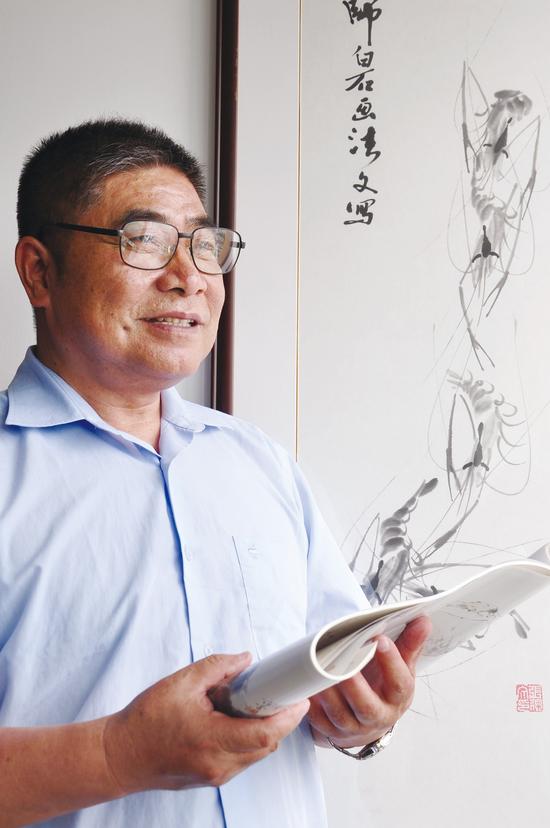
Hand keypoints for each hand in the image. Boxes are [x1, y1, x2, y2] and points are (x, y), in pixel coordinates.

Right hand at [102, 652, 308, 792]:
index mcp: (211, 739)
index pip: (264, 734)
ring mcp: (215, 776)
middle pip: (266, 746)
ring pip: (256, 754)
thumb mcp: (181, 682)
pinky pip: (242, 759)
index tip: (300, 699)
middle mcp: (218, 764)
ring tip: (258, 703)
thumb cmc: (145, 720)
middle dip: (281, 720)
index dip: (288, 717)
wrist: (120, 756)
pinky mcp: (211, 778)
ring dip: (265, 730)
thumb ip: (217, 667)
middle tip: (284, 695)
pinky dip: (249, 739)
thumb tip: (245, 660)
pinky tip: (239, 719)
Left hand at [307, 616, 430, 748]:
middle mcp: (379, 717)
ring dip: (329, 695)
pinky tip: (307, 690)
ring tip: (319, 673)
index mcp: (398, 698)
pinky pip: (320, 723)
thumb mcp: (402, 668)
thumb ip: (410, 644)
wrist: (370, 721)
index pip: (400, 683)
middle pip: (367, 706)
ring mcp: (354, 727)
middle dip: (355, 686)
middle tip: (342, 663)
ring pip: (340, 716)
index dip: (391, 662)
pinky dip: (312, 708)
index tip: (379, 639)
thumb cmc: (385, 686)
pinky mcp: (332, 733)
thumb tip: (423, 620)